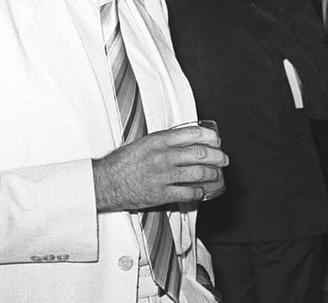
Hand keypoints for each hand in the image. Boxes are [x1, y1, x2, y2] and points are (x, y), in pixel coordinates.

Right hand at [93, 125, 228, 211]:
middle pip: (200, 154)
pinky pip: (188, 193)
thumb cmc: (122, 162)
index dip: (211, 137)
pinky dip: (200, 192)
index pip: (193, 134)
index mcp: (159, 140)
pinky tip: (203, 191)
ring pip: (198, 173)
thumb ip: (165, 141)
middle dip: (218, 157)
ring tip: (217, 175)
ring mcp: (163, 176)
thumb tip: (187, 141)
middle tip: (224, 159)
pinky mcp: (161, 194)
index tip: (217, 141)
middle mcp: (163, 156)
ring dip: (213, 175)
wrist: (104, 182)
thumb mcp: (143, 142)